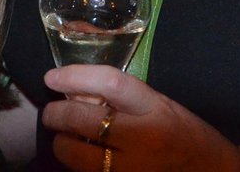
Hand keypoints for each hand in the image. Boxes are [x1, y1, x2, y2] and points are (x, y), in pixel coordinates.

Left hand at [42, 65, 239, 171]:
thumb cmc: (188, 135)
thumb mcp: (161, 105)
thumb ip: (124, 99)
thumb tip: (77, 91)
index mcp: (155, 109)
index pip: (109, 84)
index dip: (76, 76)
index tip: (53, 77)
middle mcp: (142, 139)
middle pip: (85, 120)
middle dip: (57, 114)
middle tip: (52, 112)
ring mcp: (132, 169)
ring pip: (77, 156)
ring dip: (62, 144)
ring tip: (63, 137)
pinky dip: (77, 165)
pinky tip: (80, 158)